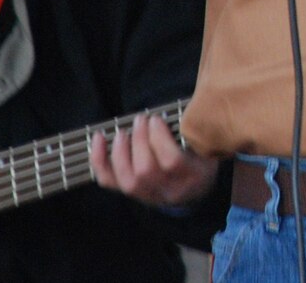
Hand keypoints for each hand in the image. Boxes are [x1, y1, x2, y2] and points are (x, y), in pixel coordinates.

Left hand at [89, 113, 220, 208]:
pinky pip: (109, 181)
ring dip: (120, 151)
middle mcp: (169, 191)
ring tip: (123, 132)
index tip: (156, 119)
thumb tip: (174, 109)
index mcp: (193, 177)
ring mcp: (148, 195)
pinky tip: (98, 138)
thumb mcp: (207, 146)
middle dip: (139, 140)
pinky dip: (98, 160)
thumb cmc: (201, 160)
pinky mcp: (131, 194)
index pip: (171, 162)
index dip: (159, 138)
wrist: (194, 192)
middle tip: (141, 120)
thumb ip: (193, 131)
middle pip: (145, 171)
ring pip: (127, 180)